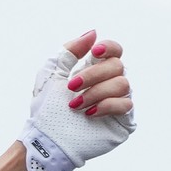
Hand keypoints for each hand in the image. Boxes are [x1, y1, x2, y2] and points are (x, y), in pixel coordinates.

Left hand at [19, 30, 134, 170]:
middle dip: (92, 75)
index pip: (115, 51)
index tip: (93, 53)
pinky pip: (126, 104)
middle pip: (118, 65)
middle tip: (71, 87)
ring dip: (95, 92)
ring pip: (123, 83)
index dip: (109, 48)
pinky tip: (88, 113)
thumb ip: (69, 51)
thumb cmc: (46, 109)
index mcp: (94, 71)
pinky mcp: (122, 120)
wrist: (45, 138)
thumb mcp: (52, 74)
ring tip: (75, 105)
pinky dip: (106, 105)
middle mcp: (109, 84)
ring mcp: (117, 102)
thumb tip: (93, 33)